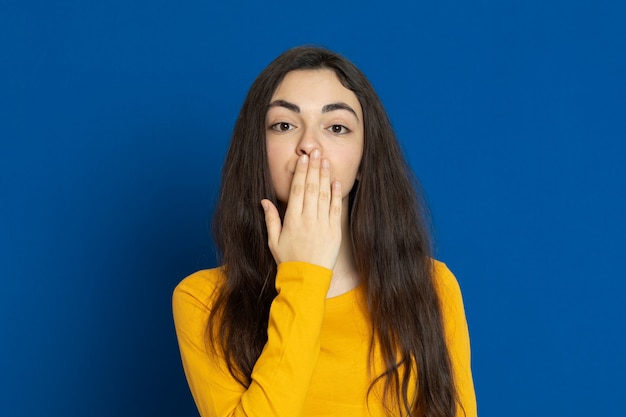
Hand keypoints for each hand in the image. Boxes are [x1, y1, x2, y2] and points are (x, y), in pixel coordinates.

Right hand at [261, 150, 342, 270]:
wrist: (307, 279)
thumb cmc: (289, 260)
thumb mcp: (274, 241)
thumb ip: (271, 219)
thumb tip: (264, 201)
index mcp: (292, 220)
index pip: (297, 190)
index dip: (300, 172)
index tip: (303, 159)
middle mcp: (308, 220)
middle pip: (311, 188)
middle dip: (313, 168)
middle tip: (315, 151)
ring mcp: (323, 225)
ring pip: (324, 195)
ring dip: (325, 177)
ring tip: (325, 161)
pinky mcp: (335, 231)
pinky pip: (335, 209)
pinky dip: (336, 195)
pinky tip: (336, 182)